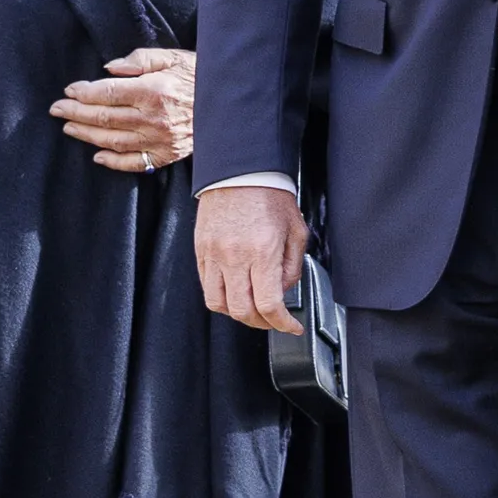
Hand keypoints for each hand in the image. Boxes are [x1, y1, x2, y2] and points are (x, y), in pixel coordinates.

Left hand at [53, 46, 195, 172]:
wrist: (232, 104)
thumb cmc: (201, 76)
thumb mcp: (173, 57)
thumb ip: (139, 60)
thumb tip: (109, 69)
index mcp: (152, 90)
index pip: (106, 93)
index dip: (83, 92)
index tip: (70, 90)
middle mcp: (152, 118)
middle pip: (103, 118)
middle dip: (75, 113)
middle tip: (57, 109)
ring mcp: (159, 140)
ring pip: (112, 141)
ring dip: (86, 135)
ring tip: (69, 128)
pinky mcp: (167, 154)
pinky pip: (134, 162)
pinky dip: (113, 161)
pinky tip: (98, 155)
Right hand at [198, 185, 308, 334]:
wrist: (240, 171)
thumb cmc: (269, 195)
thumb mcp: (296, 231)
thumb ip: (292, 266)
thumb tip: (283, 291)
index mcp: (263, 251)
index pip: (269, 304)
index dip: (282, 324)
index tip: (291, 326)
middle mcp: (235, 256)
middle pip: (242, 311)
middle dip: (261, 323)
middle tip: (273, 320)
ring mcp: (214, 254)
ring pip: (219, 304)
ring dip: (238, 313)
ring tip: (252, 308)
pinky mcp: (201, 250)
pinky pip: (206, 286)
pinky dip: (221, 297)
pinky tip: (235, 291)